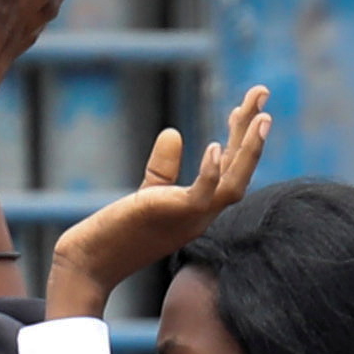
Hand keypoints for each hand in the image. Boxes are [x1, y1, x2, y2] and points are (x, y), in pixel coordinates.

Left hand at [43, 83, 269, 319]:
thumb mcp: (148, 192)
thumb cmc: (118, 231)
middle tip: (262, 91)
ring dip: (249, 151)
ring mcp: (192, 219)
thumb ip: (163, 167)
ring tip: (261, 117)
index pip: (229, 168)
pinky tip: (215, 146)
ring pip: (234, 185)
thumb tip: (173, 133)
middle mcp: (203, 215)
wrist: (92, 262)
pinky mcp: (173, 217)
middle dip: (254, 132)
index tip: (245, 106)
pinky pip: (202, 195)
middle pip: (241, 171)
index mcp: (200, 208)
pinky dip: (211, 172)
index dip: (240, 136)